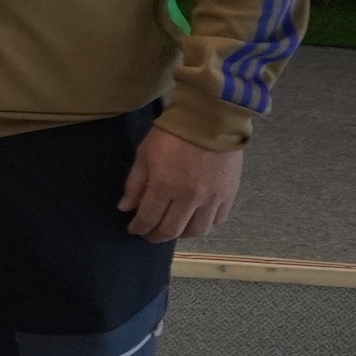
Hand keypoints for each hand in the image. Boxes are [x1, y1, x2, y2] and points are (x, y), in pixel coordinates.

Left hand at [120, 127, 241, 241]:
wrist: (210, 119)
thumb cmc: (172, 134)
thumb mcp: (145, 154)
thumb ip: (135, 184)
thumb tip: (125, 208)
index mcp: (165, 186)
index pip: (148, 219)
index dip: (138, 228)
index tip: (133, 228)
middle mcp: (190, 197)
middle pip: (171, 231)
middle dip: (156, 236)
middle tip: (149, 233)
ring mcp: (212, 198)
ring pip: (197, 231)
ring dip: (181, 233)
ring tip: (173, 226)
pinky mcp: (230, 194)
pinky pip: (218, 220)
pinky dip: (205, 223)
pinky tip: (195, 217)